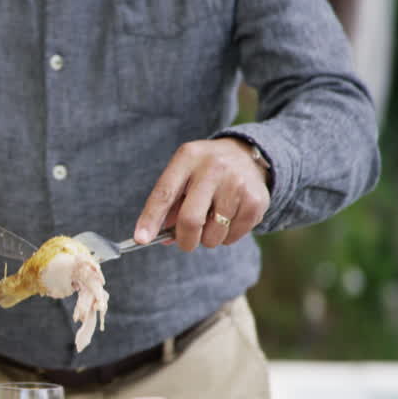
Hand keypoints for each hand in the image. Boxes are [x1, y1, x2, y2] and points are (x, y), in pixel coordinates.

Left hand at [135, 137, 270, 251]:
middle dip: (185, 240)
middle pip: (191, 220)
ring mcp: (237, 183)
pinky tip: (228, 218)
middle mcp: (213, 168)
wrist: (247, 155)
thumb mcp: (183, 174)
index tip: (141, 239)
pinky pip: (233, 236)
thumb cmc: (204, 171)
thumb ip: (168, 205)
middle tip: (186, 243)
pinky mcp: (256, 200)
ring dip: (208, 239)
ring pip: (213, 234)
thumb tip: (157, 238)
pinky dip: (226, 237)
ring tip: (212, 220)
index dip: (150, 219)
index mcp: (188, 158)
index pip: (164, 193)